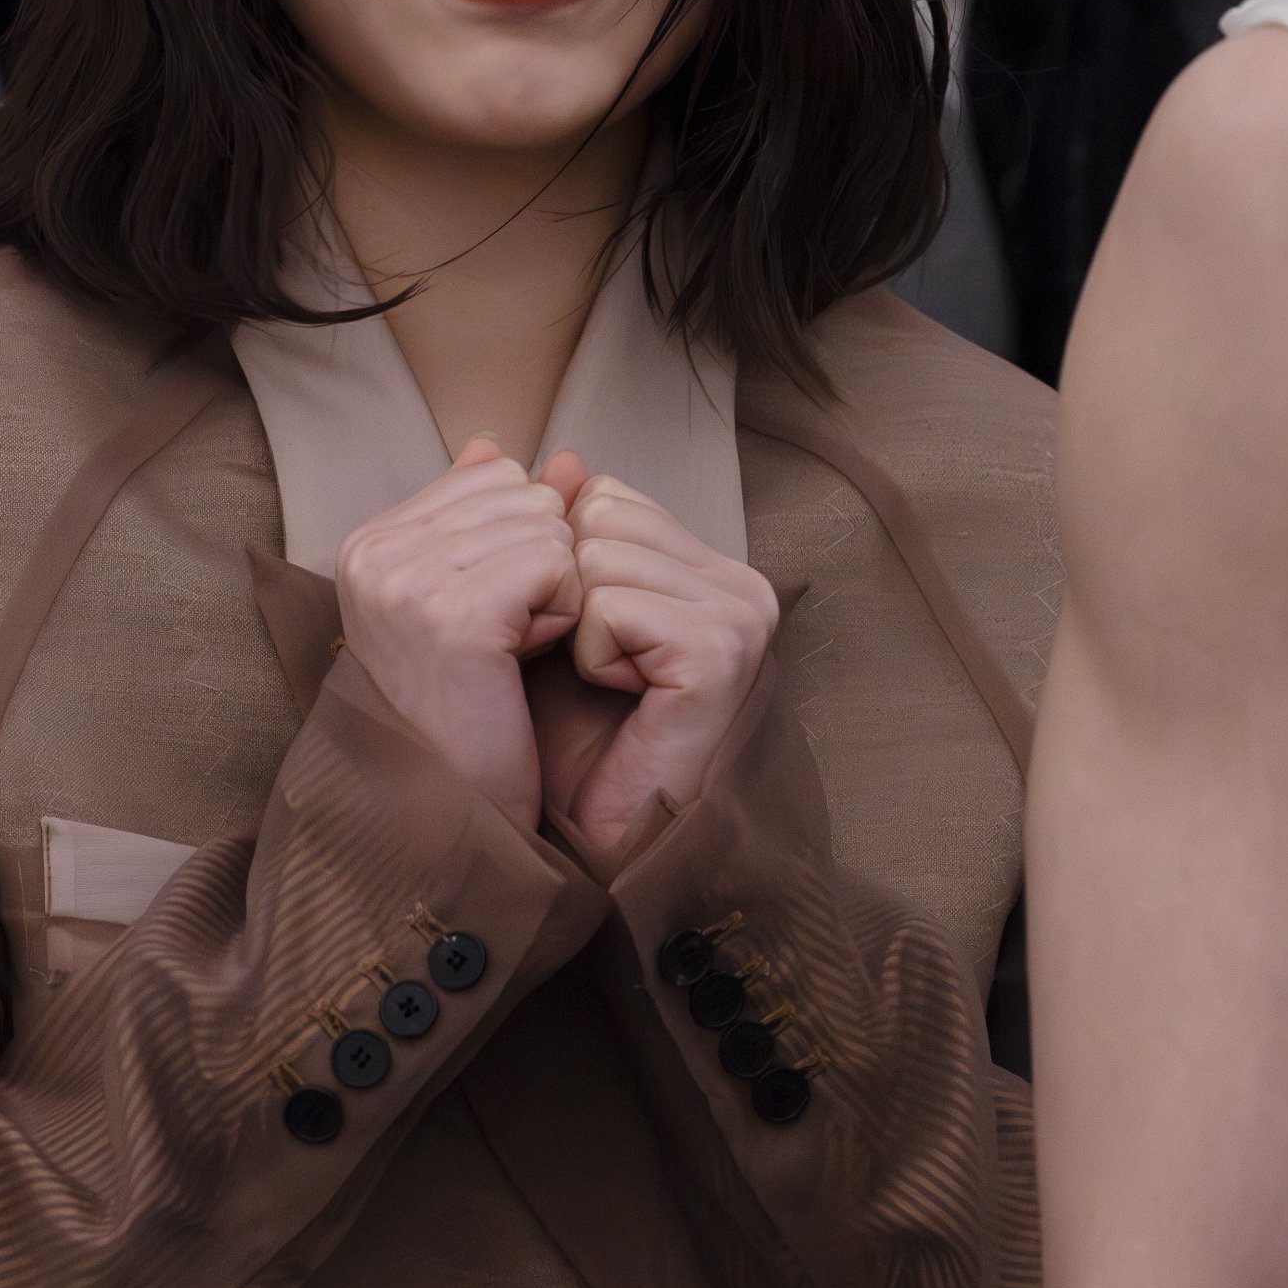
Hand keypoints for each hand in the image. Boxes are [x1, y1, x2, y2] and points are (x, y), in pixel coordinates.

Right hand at [335, 439, 582, 835]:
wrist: (454, 810)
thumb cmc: (472, 713)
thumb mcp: (473, 600)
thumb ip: (499, 521)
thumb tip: (558, 455)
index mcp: (367, 542)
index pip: (491, 475)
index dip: (518, 544)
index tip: (487, 618)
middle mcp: (373, 551)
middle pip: (523, 493)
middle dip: (540, 566)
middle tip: (504, 643)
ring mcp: (406, 579)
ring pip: (546, 526)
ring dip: (555, 593)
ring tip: (510, 655)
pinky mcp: (454, 613)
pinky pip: (557, 565)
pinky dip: (561, 616)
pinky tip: (521, 662)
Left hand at [537, 455, 778, 870]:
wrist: (602, 835)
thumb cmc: (575, 740)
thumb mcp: (555, 618)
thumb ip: (555, 537)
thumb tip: (546, 452)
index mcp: (709, 566)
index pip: (605, 496)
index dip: (561, 564)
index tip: (580, 638)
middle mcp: (740, 581)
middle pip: (600, 514)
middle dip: (566, 590)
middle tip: (592, 668)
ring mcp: (741, 613)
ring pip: (598, 555)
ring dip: (575, 628)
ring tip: (607, 686)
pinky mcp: (722, 650)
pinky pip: (612, 605)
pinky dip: (592, 655)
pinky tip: (620, 697)